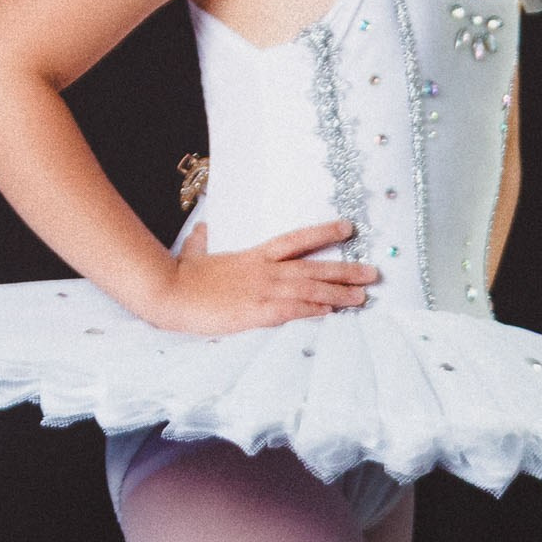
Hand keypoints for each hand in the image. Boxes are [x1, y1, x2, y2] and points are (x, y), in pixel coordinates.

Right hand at [148, 220, 378, 333]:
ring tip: (363, 296)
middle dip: (346, 270)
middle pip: (314, 268)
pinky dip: (316, 311)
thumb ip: (203, 243)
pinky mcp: (257, 312)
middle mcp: (265, 271)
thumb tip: (202, 230)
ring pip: (310, 289)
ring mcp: (263, 291)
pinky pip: (294, 311)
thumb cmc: (179, 275)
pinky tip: (334, 313)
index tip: (348, 227)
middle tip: (373, 273)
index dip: (324, 232)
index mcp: (254, 256)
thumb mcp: (194, 253)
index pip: (296, 240)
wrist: (169, 292)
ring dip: (339, 293)